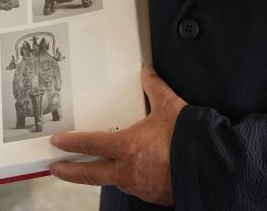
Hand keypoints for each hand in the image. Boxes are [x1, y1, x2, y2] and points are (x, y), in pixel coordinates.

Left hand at [48, 65, 185, 205]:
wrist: (211, 165)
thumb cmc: (188, 137)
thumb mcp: (169, 106)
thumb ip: (154, 87)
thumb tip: (146, 71)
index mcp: (126, 147)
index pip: (89, 144)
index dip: (70, 142)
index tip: (56, 142)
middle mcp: (127, 170)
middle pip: (89, 174)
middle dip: (69, 171)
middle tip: (55, 168)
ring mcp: (139, 186)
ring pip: (113, 181)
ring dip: (103, 174)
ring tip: (97, 167)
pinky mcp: (152, 196)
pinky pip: (135, 187)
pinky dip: (130, 179)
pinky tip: (133, 172)